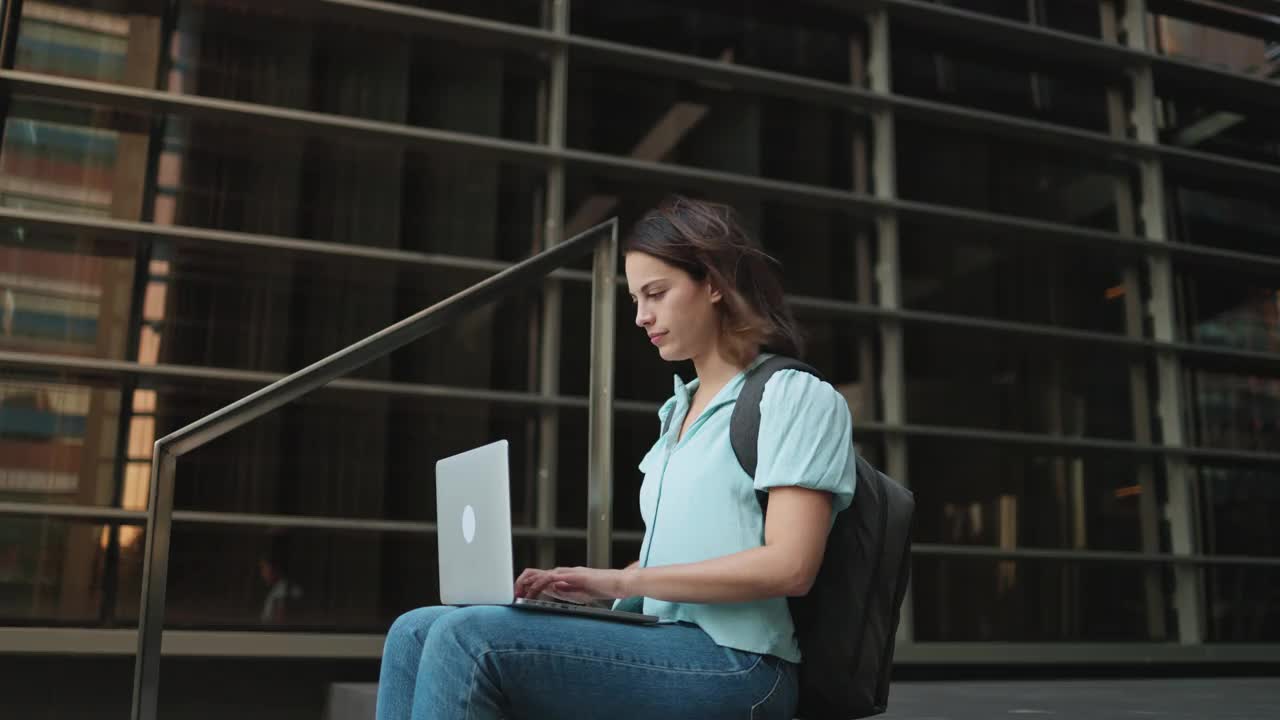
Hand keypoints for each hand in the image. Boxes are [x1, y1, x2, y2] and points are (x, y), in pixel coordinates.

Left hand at [515, 566, 633, 602]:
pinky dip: (541, 584)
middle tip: (513, 594)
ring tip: (520, 594)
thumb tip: (550, 590)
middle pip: (535, 572)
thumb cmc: (601, 588)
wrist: (618, 583)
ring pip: (541, 574)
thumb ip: (564, 591)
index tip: (518, 595)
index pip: (539, 577)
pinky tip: (535, 592)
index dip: (526, 585)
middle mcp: (563, 572)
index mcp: (563, 577)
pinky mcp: (575, 575)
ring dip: (528, 584)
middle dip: (521, 582)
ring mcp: (569, 572)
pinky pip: (554, 578)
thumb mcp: (578, 594)